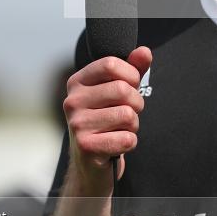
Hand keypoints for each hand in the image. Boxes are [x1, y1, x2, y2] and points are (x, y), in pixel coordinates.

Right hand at [63, 46, 152, 193]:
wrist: (91, 164)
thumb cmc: (107, 121)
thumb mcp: (119, 92)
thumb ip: (133, 69)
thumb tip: (144, 51)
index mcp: (77, 82)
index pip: (110, 64)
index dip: (131, 75)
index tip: (131, 87)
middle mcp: (72, 101)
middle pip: (123, 89)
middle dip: (136, 104)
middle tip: (128, 114)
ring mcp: (76, 124)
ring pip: (127, 115)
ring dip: (133, 125)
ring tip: (119, 130)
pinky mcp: (85, 146)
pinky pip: (126, 139)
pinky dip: (129, 143)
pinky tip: (116, 145)